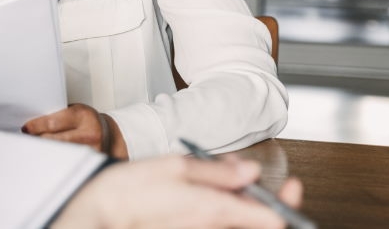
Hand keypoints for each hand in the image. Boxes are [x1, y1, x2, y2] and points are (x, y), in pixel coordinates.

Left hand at [22, 103, 126, 157]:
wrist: (108, 133)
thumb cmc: (86, 121)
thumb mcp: (73, 111)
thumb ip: (56, 115)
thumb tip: (31, 125)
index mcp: (83, 116)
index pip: (52, 123)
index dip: (36, 127)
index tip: (26, 129)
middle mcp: (90, 134)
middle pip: (53, 141)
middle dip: (37, 140)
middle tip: (27, 140)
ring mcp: (92, 151)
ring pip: (59, 154)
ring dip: (45, 152)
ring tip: (36, 149)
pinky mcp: (92, 164)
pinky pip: (68, 164)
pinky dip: (56, 162)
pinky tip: (48, 160)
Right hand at [51, 154, 304, 228]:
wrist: (97, 214)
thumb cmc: (128, 191)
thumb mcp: (175, 166)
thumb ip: (217, 171)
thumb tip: (249, 173)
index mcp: (215, 211)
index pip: (273, 219)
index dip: (287, 203)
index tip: (291, 188)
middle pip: (258, 223)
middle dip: (265, 200)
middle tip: (261, 182)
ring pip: (235, 219)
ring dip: (239, 201)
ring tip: (225, 178)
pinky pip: (216, 222)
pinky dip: (220, 206)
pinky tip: (209, 191)